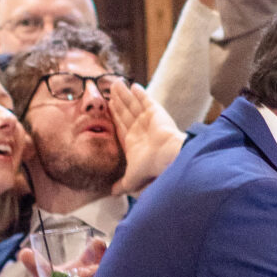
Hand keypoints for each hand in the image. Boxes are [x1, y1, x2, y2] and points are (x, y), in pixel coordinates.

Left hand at [108, 79, 183, 193]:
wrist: (167, 158)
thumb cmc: (150, 167)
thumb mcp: (131, 178)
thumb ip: (122, 184)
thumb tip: (112, 193)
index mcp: (134, 142)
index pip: (122, 126)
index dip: (115, 116)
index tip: (109, 107)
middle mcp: (141, 129)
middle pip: (126, 112)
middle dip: (119, 101)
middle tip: (110, 90)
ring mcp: (149, 120)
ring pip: (133, 104)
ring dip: (125, 94)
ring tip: (115, 83)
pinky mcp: (156, 112)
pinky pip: (146, 100)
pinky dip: (140, 93)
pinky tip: (133, 85)